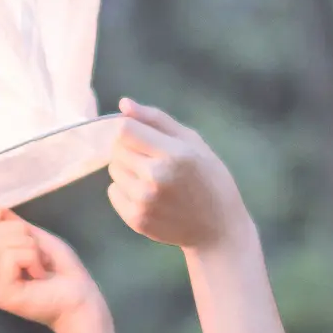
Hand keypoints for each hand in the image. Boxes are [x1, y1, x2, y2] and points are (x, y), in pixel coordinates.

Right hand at [0, 209, 102, 332]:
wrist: (79, 297)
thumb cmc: (60, 269)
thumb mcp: (33, 237)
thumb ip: (10, 224)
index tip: (14, 226)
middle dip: (20, 233)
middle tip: (35, 254)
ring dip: (29, 248)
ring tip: (38, 266)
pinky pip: (9, 256)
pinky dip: (32, 259)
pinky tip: (37, 276)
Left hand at [107, 100, 249, 258]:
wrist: (219, 228)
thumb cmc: (209, 178)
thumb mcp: (193, 142)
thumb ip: (156, 119)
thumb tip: (123, 103)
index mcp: (174, 154)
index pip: (124, 130)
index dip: (130, 129)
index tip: (141, 136)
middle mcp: (156, 178)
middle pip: (116, 149)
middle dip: (130, 148)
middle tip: (152, 158)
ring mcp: (145, 201)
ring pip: (114, 170)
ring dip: (127, 169)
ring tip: (153, 177)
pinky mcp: (138, 220)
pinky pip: (113, 192)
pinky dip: (125, 190)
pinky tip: (149, 194)